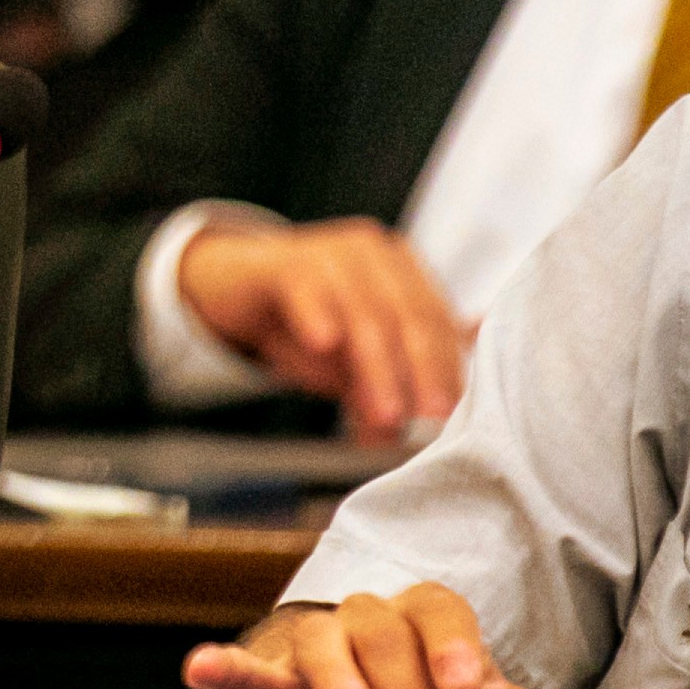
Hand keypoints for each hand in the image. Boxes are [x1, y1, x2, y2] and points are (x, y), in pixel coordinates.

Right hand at [173, 219, 469, 441]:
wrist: (235, 288)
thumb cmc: (305, 323)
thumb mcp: (345, 366)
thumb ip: (376, 389)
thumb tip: (399, 437)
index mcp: (406, 274)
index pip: (437, 322)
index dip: (447, 369)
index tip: (454, 415)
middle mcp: (378, 256)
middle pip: (410, 315)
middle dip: (423, 370)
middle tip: (430, 417)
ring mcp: (333, 251)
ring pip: (365, 310)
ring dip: (378, 365)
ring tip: (385, 412)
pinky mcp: (286, 259)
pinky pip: (307, 285)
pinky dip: (317, 313)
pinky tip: (325, 342)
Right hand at [184, 589, 550, 688]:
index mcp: (430, 627)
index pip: (438, 611)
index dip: (450, 645)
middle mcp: (372, 626)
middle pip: (381, 632)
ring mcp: (321, 655)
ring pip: (322, 641)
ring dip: (343, 687)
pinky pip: (248, 671)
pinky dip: (225, 666)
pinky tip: (203, 666)